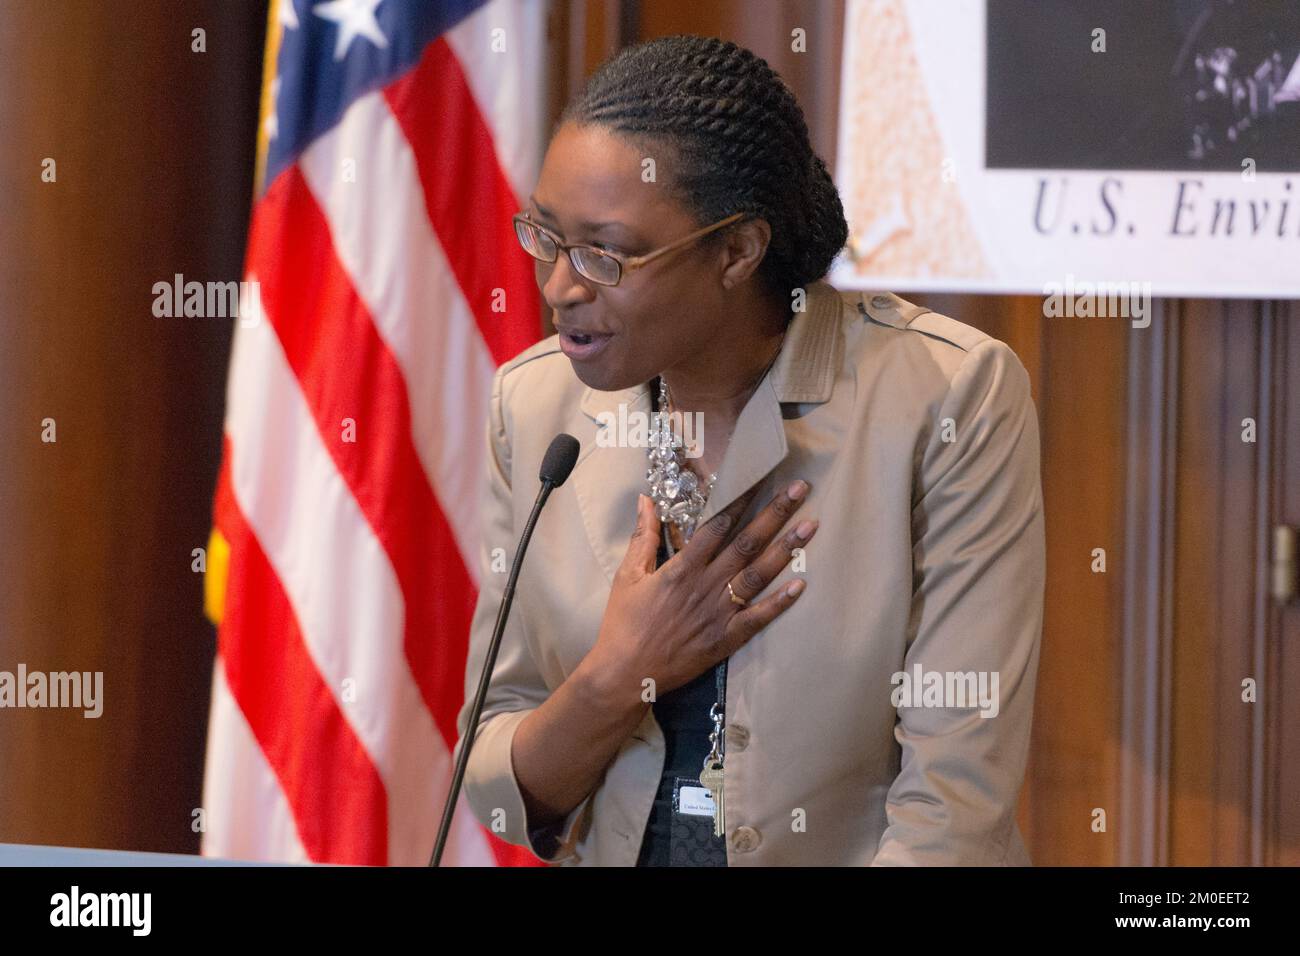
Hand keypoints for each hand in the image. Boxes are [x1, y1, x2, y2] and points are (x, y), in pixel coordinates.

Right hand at [580, 480, 817, 705]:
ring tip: (810, 526)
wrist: (625, 673)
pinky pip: (757, 619)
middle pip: (746, 543)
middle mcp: (705, 586)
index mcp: (682, 568)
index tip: (761, 479)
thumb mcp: (627, 575)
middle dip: (775, 514)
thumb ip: (642, 536)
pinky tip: (800, 585)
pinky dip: (779, 603)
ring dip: (786, 549)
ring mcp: (718, 614)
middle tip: (800, 489)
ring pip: (758, 575)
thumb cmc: (623, 623)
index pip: (718, 526)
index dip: (741, 500)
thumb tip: (646, 499)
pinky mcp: (725, 639)